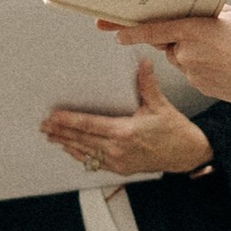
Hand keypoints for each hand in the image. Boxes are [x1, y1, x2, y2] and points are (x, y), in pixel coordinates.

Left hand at [41, 61, 211, 179]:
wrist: (187, 153)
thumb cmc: (174, 130)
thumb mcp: (160, 104)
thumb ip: (147, 83)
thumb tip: (143, 62)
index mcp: (126, 131)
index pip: (89, 125)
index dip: (68, 121)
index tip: (53, 117)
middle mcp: (119, 149)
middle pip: (82, 140)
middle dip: (60, 132)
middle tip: (43, 126)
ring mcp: (119, 161)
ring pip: (85, 152)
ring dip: (66, 144)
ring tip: (50, 137)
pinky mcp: (121, 168)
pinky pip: (95, 162)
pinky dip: (80, 155)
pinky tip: (70, 149)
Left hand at [104, 7, 230, 107]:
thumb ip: (210, 15)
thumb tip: (197, 15)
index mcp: (194, 28)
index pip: (152, 29)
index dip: (130, 31)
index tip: (115, 32)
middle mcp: (188, 51)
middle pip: (169, 44)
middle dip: (179, 40)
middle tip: (204, 39)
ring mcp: (193, 71)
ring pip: (183, 60)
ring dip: (195, 55)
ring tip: (225, 53)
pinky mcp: (202, 87)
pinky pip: (196, 74)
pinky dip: (206, 70)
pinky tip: (227, 67)